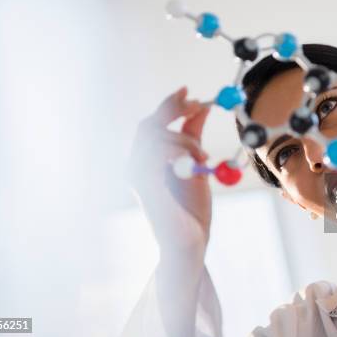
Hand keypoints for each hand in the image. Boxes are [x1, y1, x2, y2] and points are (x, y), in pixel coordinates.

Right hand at [127, 86, 212, 249]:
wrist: (188, 244)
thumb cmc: (190, 210)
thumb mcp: (196, 165)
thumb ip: (193, 137)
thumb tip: (200, 108)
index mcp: (145, 162)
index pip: (151, 125)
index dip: (168, 105)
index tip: (189, 92)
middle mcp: (134, 167)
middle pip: (149, 125)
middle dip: (174, 110)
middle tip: (198, 103)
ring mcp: (136, 175)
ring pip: (158, 136)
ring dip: (186, 139)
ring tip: (203, 157)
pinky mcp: (144, 184)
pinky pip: (159, 152)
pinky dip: (181, 150)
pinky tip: (196, 161)